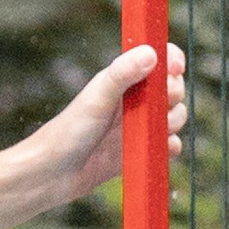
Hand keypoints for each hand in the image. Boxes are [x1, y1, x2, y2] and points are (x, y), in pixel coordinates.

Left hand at [30, 42, 188, 205]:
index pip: (157, 59)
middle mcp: (131, 100)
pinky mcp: (138, 151)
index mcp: (121, 79)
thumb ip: (122, 74)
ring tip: (154, 131)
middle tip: (158, 107)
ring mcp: (136, 126)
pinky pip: (167, 146)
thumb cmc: (68, 132)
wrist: (52, 175)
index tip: (176, 69)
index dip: (172, 60)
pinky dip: (170, 147)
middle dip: (174, 95)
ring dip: (173, 122)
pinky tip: (161, 150)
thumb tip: (151, 53)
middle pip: (171, 88)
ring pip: (173, 117)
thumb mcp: (97, 99)